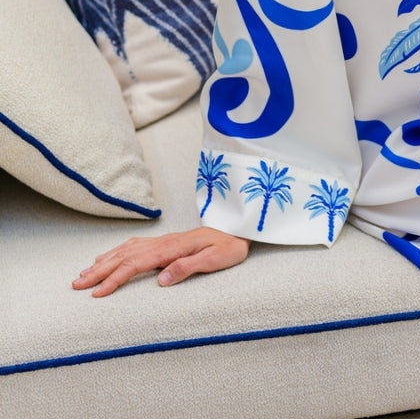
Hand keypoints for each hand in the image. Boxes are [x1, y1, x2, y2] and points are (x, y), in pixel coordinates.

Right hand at [72, 227, 249, 296]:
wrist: (239, 229)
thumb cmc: (229, 248)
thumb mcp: (214, 261)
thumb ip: (187, 268)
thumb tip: (160, 280)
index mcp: (172, 249)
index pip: (136, 265)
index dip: (115, 278)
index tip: (97, 292)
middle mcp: (163, 243)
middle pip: (124, 256)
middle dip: (99, 271)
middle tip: (77, 284)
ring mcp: (163, 241)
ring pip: (126, 250)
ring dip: (104, 261)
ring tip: (84, 273)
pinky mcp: (165, 242)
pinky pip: (135, 245)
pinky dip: (117, 251)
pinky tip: (108, 256)